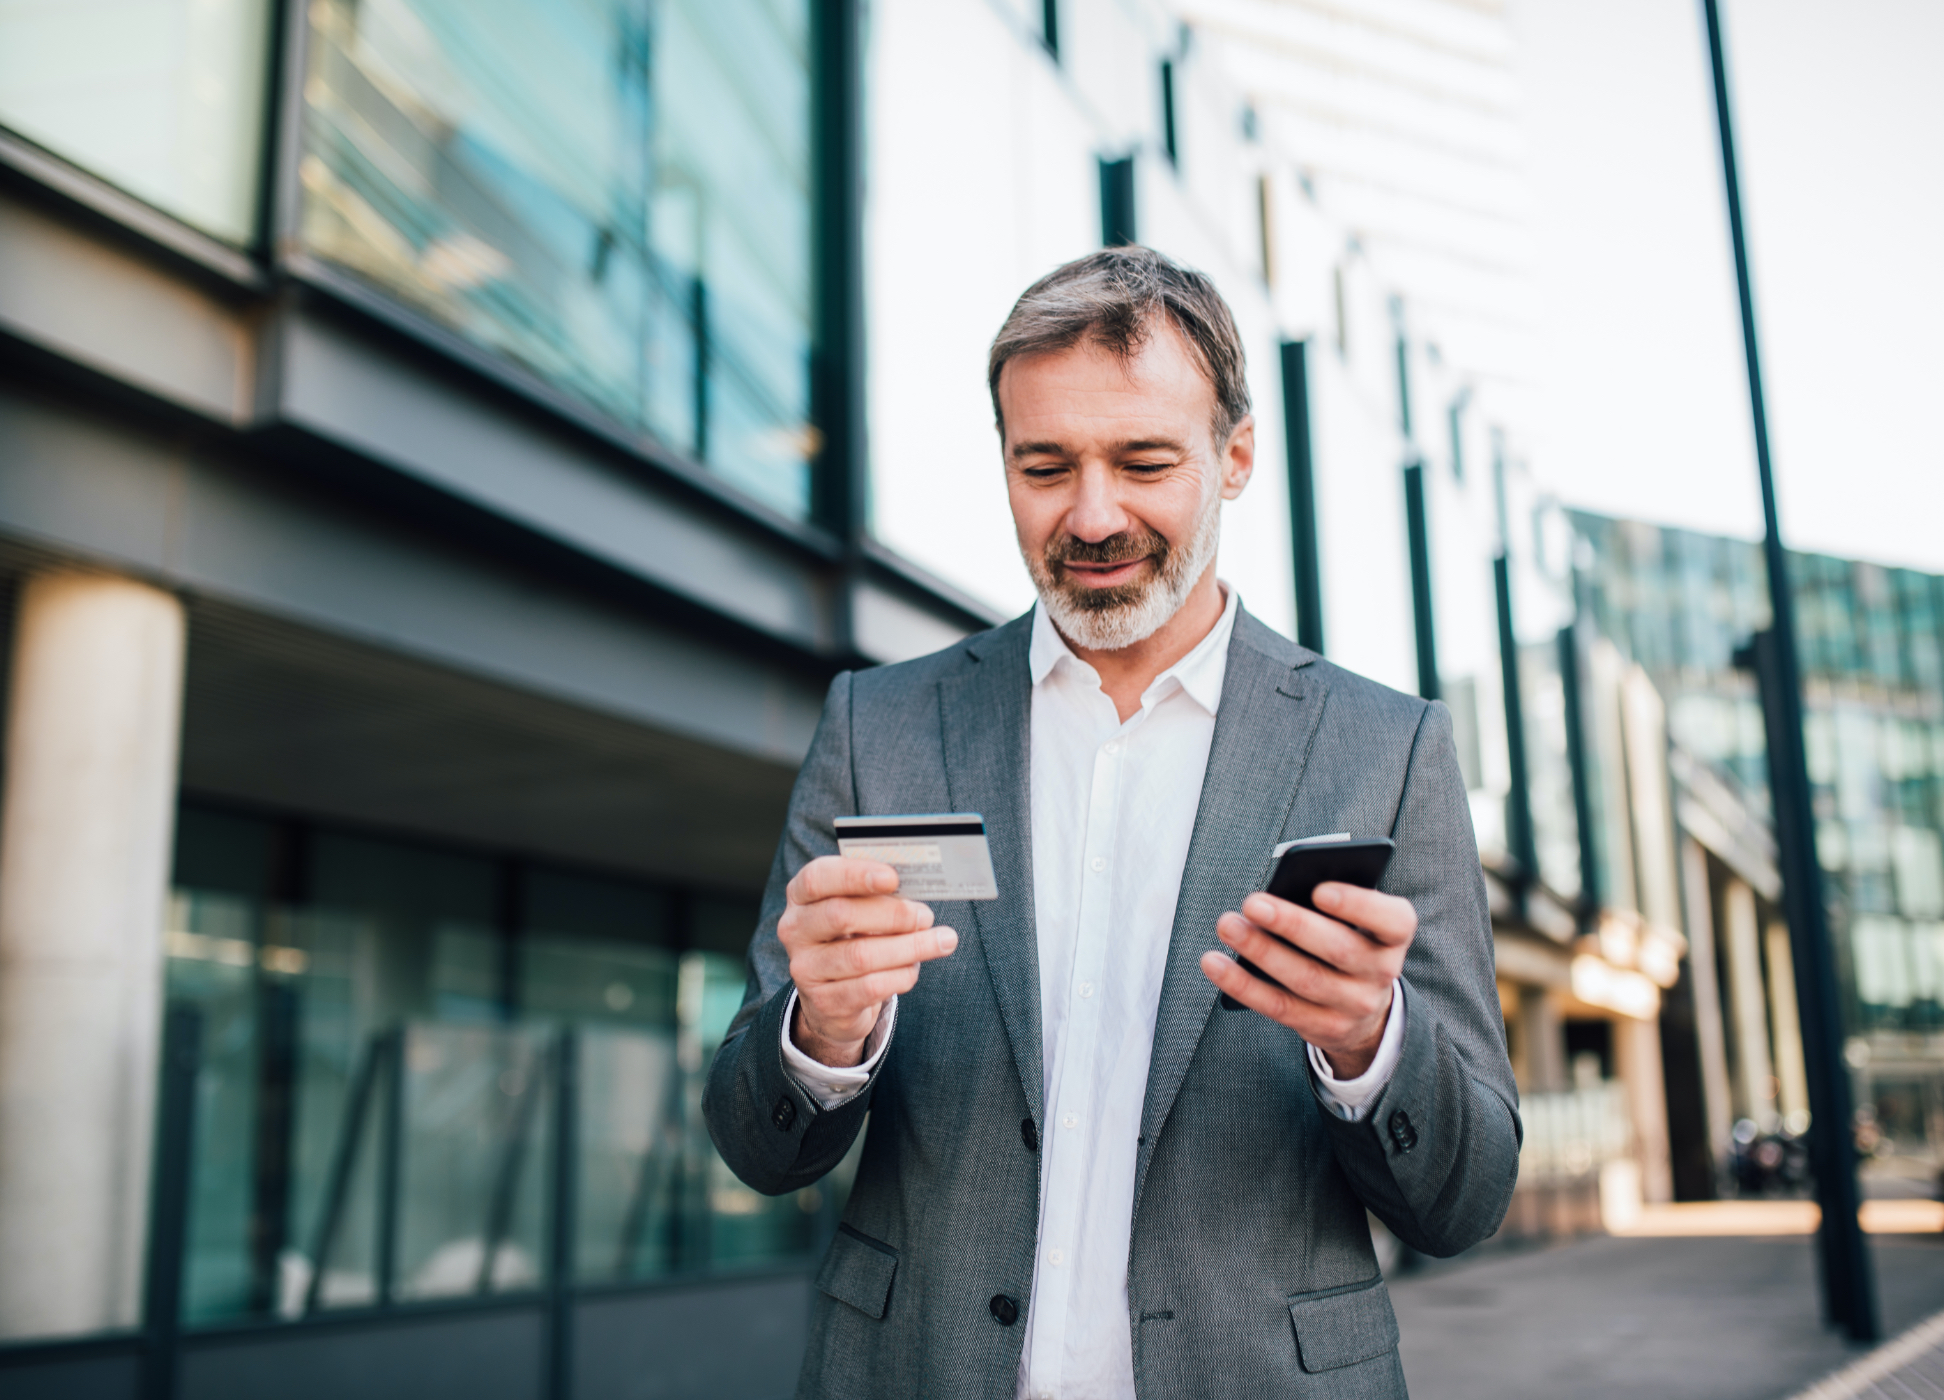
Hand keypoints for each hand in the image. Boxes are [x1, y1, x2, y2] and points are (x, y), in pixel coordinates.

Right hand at [779, 855, 958, 1067]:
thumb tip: (919, 889)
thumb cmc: (852, 937)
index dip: (855, 874)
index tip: (893, 877)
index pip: (818, 878)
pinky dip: (900, 975)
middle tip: (925, 915)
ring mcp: (805, 968)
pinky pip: (870, 987)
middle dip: (892, 914)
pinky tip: (915, 967)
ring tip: (941, 941)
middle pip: (841, 915)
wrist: (832, 996)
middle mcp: (795, 930)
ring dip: (909, 947)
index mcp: (801, 896)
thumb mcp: (857, 909)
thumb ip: (878, 895)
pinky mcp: (825, 1002)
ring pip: (860, 956)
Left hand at [1198, 882, 1415, 1077]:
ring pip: (1305, 979)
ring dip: (1261, 950)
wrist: (1365, 1009)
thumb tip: (1283, 889)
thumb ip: (1333, 904)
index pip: (1391, 921)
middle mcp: (1381, 972)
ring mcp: (1354, 1005)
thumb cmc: (1350, 942)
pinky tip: (1215, 963)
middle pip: (1339, 949)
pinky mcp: (1324, 1028)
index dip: (1357, 905)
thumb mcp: (1357, 922)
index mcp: (1393, 935)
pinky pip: (1278, 1007)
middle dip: (1292, 924)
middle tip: (1252, 903)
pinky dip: (1243, 984)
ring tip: (1228, 925)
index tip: (1319, 890)